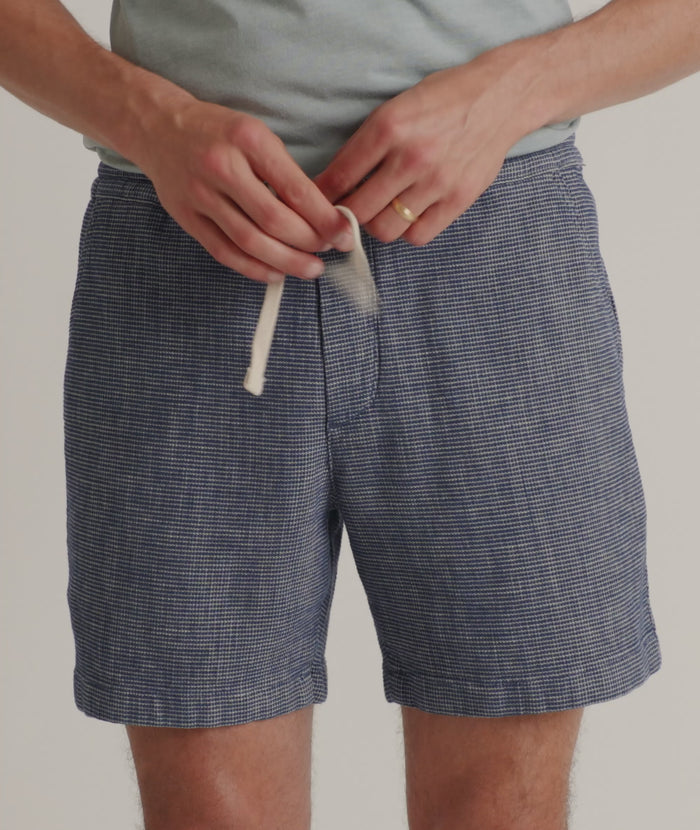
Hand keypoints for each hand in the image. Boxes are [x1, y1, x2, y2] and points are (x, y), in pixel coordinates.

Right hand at [132, 97, 354, 283]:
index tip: (344, 234)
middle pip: (275, 221)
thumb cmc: (217, 131)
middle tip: (328, 251)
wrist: (157, 127)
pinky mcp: (186, 217)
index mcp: (248, 140)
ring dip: (287, 262)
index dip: (325, 219)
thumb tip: (321, 216)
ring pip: (251, 242)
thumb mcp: (256, 134)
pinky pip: (225, 252)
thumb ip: (285, 173)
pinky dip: (254, 269)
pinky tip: (276, 273)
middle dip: (309, 242)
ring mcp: (200, 195)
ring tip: (311, 268)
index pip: (296, 190)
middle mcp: (222, 167)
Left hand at [313, 51, 528, 245]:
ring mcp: (436, 182)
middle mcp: (411, 157)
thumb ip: (368, 144)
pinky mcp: (458, 199)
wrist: (501, 97)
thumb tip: (335, 183)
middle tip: (342, 217)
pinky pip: (418, 235)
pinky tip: (407, 216)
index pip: (340, 177)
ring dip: (376, 226)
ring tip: (378, 213)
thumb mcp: (397, 106)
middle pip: (358, 211)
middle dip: (344, 218)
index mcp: (389, 127)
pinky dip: (407, 232)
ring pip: (386, 229)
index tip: (315, 206)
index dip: (321, 198)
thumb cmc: (444, 100)